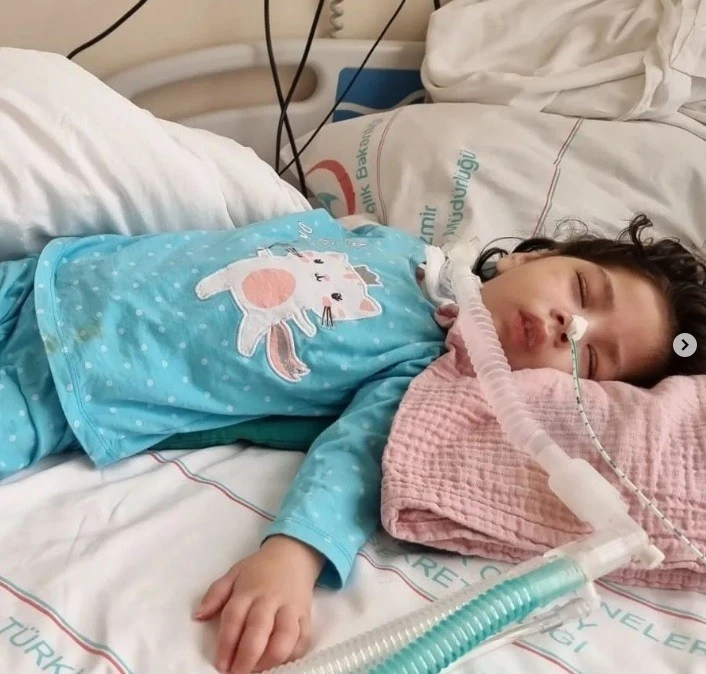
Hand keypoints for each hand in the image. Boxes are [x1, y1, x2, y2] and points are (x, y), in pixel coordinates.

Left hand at [194, 536, 324, 672]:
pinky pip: (303, 638)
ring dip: (271, 658)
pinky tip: (280, 662)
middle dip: (247, 657)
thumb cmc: (259, 568)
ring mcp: (290, 607)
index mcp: (248, 590)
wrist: (293, 554)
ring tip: (259, 669)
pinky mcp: (305, 614)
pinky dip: (293, 654)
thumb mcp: (234, 574)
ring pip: (285, 636)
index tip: (221, 664)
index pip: (234, 618)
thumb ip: (215, 595)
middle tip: (237, 673)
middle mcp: (269, 600)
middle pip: (259, 630)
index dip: (226, 643)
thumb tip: (197, 616)